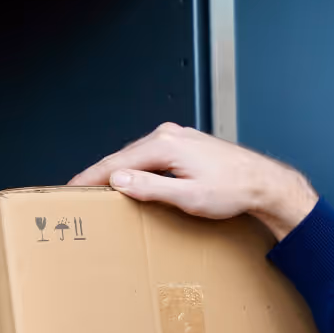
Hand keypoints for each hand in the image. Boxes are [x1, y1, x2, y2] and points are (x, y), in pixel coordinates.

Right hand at [70, 123, 317, 240]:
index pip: (116, 164)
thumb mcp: (187, 197)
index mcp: (164, 145)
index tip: (71, 189)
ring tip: (96, 189)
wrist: (262, 182)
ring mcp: (176, 137)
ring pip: (134, 156)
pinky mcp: (183, 144)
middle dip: (98, 175)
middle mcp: (168, 135)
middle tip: (76, 192)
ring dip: (116, 172)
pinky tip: (127, 180)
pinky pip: (148, 156)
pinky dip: (133, 168)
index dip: (90, 178)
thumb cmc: (232, 191)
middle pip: (121, 158)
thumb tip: (117, 181)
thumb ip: (149, 188)